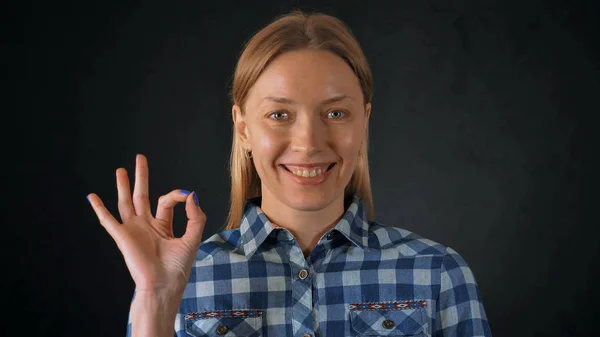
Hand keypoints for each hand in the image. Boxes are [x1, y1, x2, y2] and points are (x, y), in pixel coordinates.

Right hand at [87, 154, 205, 293]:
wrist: (163, 285)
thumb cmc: (177, 267)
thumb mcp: (192, 238)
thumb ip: (195, 216)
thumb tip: (192, 195)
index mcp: (162, 226)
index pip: (167, 201)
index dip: (177, 195)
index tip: (186, 197)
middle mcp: (146, 225)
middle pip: (142, 195)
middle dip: (141, 177)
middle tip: (140, 158)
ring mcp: (133, 230)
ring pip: (126, 202)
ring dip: (123, 186)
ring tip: (120, 170)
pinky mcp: (122, 237)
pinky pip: (108, 221)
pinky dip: (99, 209)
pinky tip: (92, 197)